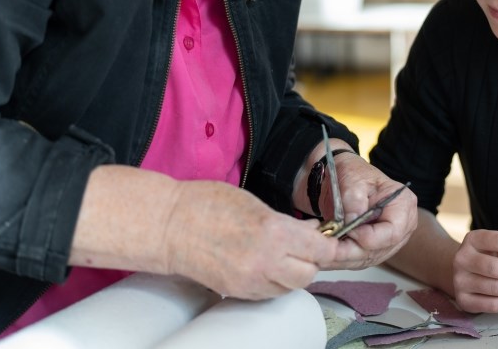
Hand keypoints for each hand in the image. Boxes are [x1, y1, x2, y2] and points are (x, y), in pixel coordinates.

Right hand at [164, 180, 337, 298]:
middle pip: (309, 273)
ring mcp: (250, 280)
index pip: (321, 249)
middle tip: (305, 245)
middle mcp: (265, 262)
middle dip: (312, 260)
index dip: (328, 244)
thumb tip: (311, 231)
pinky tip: (266, 265)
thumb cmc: (207, 204)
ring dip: (293, 273)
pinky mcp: (237, 292)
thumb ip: (287, 222)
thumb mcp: (256, 203)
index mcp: (274, 233)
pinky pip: (269, 293)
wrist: (168, 226)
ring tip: (283, 255)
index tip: (329, 239)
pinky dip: (275, 282)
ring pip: (290, 287)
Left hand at [319, 153, 416, 269]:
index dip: (369, 237)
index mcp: (403, 205)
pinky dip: (341, 259)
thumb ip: (353, 199)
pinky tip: (325, 256)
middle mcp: (401, 226)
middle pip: (378, 250)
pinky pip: (358, 260)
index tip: (346, 230)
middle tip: (326, 248)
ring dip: (342, 259)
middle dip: (350, 252)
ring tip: (321, 253)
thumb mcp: (352, 178)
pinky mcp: (373, 249)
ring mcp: (388, 240)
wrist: (341, 179)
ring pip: (366, 259)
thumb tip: (352, 222)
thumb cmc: (352, 173)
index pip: (393, 232)